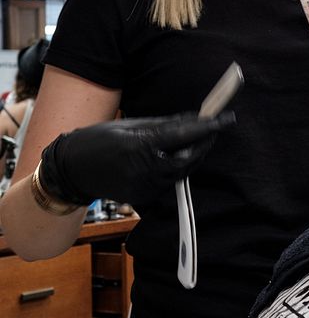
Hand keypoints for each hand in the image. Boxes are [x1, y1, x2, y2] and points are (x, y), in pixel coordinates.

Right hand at [39, 112, 234, 212]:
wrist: (72, 170)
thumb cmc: (98, 140)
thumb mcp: (130, 125)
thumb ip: (163, 125)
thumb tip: (193, 119)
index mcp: (140, 146)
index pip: (183, 136)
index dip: (208, 127)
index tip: (227, 119)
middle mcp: (144, 170)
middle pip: (188, 159)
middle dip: (203, 144)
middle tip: (212, 129)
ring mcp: (144, 187)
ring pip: (180, 172)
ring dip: (190, 156)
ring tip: (192, 140)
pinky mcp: (143, 198)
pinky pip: (168, 182)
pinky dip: (174, 168)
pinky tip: (169, 156)